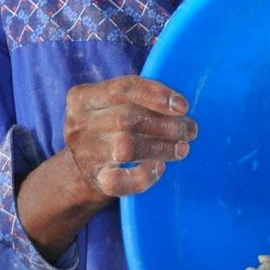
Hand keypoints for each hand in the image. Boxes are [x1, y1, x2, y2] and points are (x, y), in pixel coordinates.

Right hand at [63, 75, 197, 198]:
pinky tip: (159, 168)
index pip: (122, 89)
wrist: (79, 169)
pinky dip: (144, 176)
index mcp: (83, 97)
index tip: (182, 106)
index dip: (155, 95)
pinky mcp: (95, 180)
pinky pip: (120, 181)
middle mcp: (80, 124)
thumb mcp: (110, 104)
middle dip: (165, 124)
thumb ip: (137, 96)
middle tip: (190, 129)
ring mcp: (86, 154)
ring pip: (125, 148)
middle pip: (126, 119)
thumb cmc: (108, 126)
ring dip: (161, 148)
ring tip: (182, 148)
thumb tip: (179, 103)